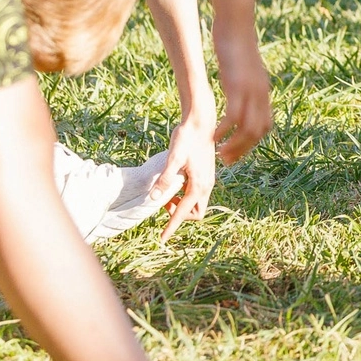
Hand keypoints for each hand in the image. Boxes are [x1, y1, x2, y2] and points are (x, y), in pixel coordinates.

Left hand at [153, 110, 214, 241]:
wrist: (201, 121)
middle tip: (164, 200)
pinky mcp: (205, 174)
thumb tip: (153, 198)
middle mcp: (206, 185)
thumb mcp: (173, 158)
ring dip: (181, 204)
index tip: (161, 239)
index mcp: (199, 185)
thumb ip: (165, 179)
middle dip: (179, 214)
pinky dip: (185, 195)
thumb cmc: (187, 138)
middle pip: (195, 213)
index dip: (172, 227)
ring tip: (167, 191)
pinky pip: (196, 194)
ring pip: (196, 204)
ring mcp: (208, 180)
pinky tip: (175, 182)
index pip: (184, 214)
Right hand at [213, 25, 273, 165]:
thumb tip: (239, 89)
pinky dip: (225, 130)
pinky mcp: (237, 85)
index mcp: (263, 90)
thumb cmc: (235, 41)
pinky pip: (234, 116)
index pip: (265, 125)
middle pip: (259, 131)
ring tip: (220, 155)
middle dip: (244, 150)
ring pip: (249, 128)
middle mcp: (261, 93)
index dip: (252, 142)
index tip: (238, 152)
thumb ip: (244, 82)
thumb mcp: (243, 67)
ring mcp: (251, 90)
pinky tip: (214, 137)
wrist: (236, 22)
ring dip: (235, 145)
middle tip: (227, 161)